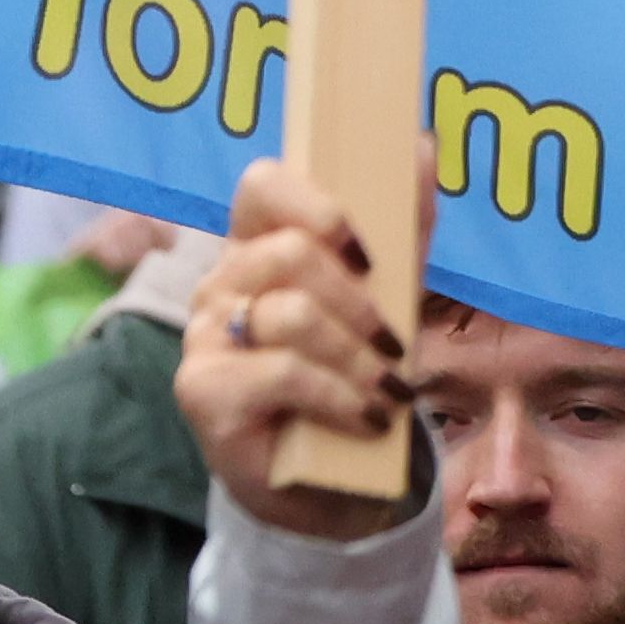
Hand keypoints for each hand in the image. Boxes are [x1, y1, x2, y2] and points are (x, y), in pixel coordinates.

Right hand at [172, 160, 407, 535]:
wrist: (331, 479)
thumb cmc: (353, 374)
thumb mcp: (390, 297)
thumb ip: (404, 226)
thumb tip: (422, 144)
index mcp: (259, 245)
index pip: (262, 184)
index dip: (318, 206)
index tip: (369, 252)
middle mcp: (222, 282)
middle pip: (290, 253)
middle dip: (359, 303)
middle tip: (392, 344)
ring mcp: (206, 336)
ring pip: (291, 316)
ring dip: (358, 359)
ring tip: (387, 392)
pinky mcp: (202, 391)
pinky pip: (282, 373)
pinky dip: (341, 396)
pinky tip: (365, 418)